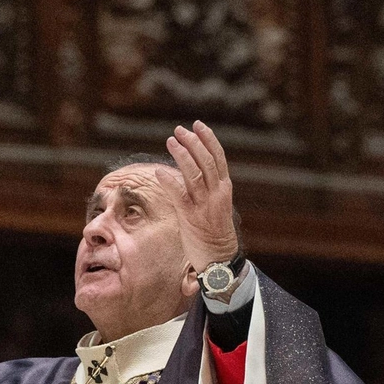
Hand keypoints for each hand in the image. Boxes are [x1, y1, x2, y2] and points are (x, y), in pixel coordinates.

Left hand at [156, 121, 239, 272]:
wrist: (220, 258)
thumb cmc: (213, 232)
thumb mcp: (214, 205)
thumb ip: (204, 188)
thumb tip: (188, 171)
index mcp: (224, 189)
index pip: (219, 158)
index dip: (208, 140)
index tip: (198, 125)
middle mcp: (217, 194)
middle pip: (207, 161)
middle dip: (193, 143)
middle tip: (179, 130)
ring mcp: (205, 205)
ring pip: (196, 174)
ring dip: (183, 156)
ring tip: (171, 141)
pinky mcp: (191, 218)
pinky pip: (180, 196)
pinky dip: (170, 182)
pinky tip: (159, 171)